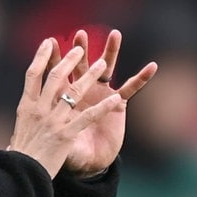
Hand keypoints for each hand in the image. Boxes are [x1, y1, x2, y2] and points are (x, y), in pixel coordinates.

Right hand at [8, 39, 125, 178]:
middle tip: (80, 48)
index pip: (33, 75)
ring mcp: (53, 121)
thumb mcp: (18, 133)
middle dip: (69, 60)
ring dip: (90, 76)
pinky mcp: (66, 135)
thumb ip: (26, 121)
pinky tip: (116, 100)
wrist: (21, 175)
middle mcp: (39, 110)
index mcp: (26, 107)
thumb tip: (24, 114)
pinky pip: (89, 118)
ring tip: (102, 63)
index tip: (49, 42)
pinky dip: (103, 108)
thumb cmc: (19, 157)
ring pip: (74, 92)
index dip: (41, 57)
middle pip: (56, 78)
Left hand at [57, 28, 158, 177]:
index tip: (51, 43)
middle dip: (80, 50)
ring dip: (111, 52)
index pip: (59, 77)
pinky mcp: (117, 103)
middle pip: (81, 67)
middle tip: (80, 34)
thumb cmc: (72, 152)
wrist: (90, 161)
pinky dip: (141, 78)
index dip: (55, 61)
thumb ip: (56, 135)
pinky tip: (152, 67)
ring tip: (115, 34)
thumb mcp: (61, 144)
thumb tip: (44, 133)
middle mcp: (83, 93)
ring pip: (106, 70)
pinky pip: (131, 88)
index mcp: (66, 99)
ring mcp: (101, 95)